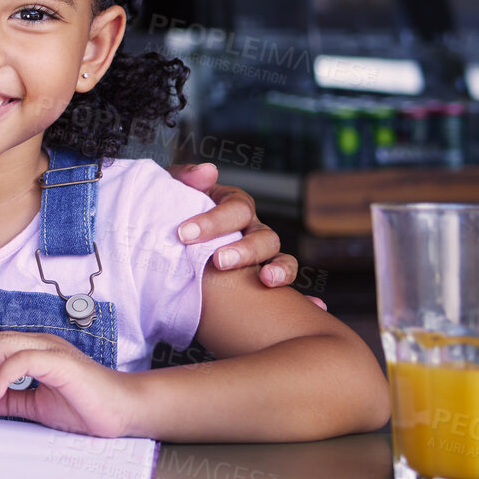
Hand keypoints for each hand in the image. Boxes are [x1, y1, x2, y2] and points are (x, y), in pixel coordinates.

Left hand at [0, 331, 139, 437]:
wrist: (124, 413)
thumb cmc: (87, 407)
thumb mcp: (36, 406)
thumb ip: (10, 400)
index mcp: (34, 350)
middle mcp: (40, 343)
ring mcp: (51, 349)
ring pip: (3, 344)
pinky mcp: (61, 361)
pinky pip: (23, 358)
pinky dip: (3, 374)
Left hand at [167, 162, 319, 306]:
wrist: (163, 248)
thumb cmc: (167, 217)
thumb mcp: (168, 193)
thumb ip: (184, 177)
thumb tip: (208, 172)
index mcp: (233, 207)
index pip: (236, 208)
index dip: (214, 220)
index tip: (185, 234)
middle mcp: (253, 231)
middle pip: (263, 236)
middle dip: (245, 249)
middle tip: (218, 261)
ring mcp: (261, 259)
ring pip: (282, 260)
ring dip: (281, 270)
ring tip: (267, 281)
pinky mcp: (262, 286)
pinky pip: (291, 293)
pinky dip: (306, 300)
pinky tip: (315, 306)